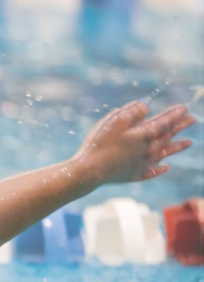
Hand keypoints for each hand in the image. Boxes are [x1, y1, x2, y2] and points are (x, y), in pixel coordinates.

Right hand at [72, 101, 195, 184]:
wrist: (91, 170)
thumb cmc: (100, 142)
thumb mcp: (115, 120)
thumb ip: (133, 111)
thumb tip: (146, 106)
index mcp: (145, 134)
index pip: (165, 121)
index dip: (175, 113)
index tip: (184, 108)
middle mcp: (149, 148)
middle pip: (168, 135)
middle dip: (180, 126)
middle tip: (192, 119)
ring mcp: (144, 163)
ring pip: (165, 153)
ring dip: (178, 147)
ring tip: (190, 142)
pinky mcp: (136, 175)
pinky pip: (153, 171)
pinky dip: (161, 169)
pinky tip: (166, 167)